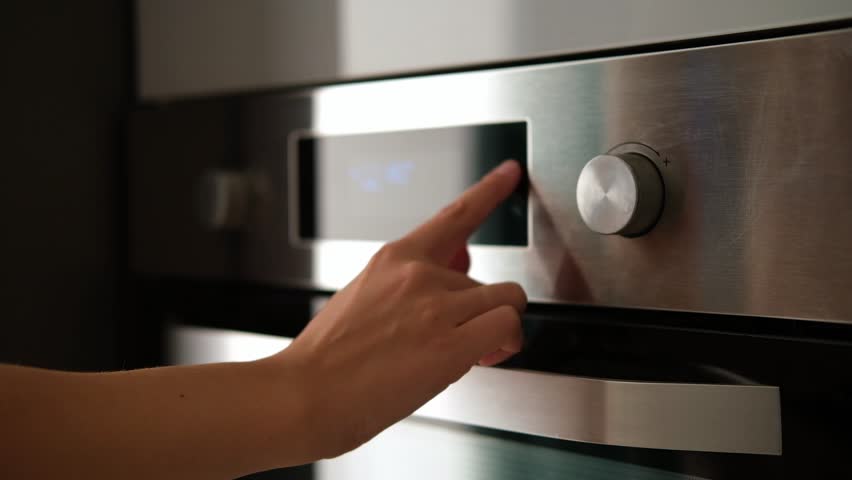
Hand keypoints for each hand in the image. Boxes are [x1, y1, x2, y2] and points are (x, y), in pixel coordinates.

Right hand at [274, 160, 526, 458]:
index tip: (509, 172)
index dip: (488, 190)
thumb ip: (413, 280)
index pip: (454, 215)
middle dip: (480, 311)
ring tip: (475, 350)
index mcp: (394, 257)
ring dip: (500, 327)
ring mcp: (435, 306)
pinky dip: (508, 342)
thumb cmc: (330, 357)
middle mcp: (418, 273)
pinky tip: (487, 356)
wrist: (306, 394)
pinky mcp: (451, 344)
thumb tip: (458, 264)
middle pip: (486, 279)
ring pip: (507, 299)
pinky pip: (508, 326)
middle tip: (462, 340)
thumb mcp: (364, 297)